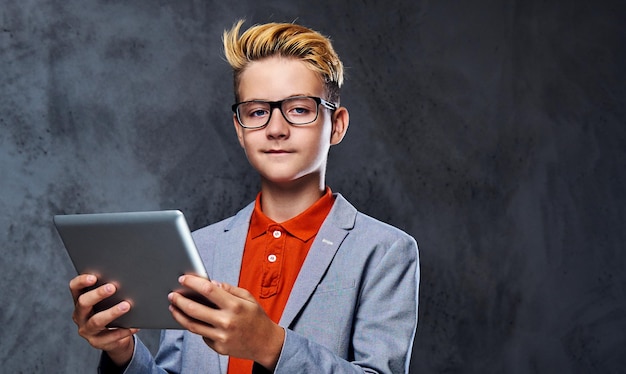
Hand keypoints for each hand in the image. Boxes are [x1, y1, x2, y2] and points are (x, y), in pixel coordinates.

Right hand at [69, 274, 137, 365]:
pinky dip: (124, 330)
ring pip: (96, 321)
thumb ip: (110, 290)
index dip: (82, 281)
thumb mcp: (108, 300)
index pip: (75, 288)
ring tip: (126, 305)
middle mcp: (80, 315)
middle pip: (83, 303)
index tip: (94, 277)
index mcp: (80, 301)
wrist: (114, 337)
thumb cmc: (111, 311)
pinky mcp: (97, 342)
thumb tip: (126, 278)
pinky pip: (111, 336)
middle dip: (98, 294)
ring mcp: (87, 330)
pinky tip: (134, 325)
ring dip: (112, 312)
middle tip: (113, 287)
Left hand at [168, 275, 284, 370]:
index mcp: (235, 305)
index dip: (193, 283)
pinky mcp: (219, 347)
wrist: (266, 343)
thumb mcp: (248, 298)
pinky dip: (197, 326)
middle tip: (172, 295)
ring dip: (179, 315)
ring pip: (192, 325)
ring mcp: (222, 336)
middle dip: (179, 300)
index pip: (208, 290)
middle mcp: (227, 321)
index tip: (183, 279)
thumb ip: (229, 289)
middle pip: (194, 309)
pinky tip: (194, 320)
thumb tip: (210, 283)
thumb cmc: (257, 318)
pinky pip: (202, 335)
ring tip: (173, 307)